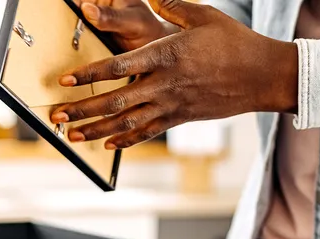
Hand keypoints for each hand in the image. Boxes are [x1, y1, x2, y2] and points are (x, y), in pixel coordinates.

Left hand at [52, 0, 297, 148]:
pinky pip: (148, 131)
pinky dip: (126, 139)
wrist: (264, 76)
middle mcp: (165, 84)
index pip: (118, 66)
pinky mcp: (181, 118)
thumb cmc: (235, 43)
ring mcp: (172, 105)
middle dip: (81, 109)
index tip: (66, 80)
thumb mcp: (203, 15)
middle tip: (56, 116)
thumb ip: (171, 5)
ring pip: (126, 121)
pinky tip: (108, 143)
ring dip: (95, 130)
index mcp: (165, 54)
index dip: (89, 74)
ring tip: (72, 137)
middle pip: (114, 100)